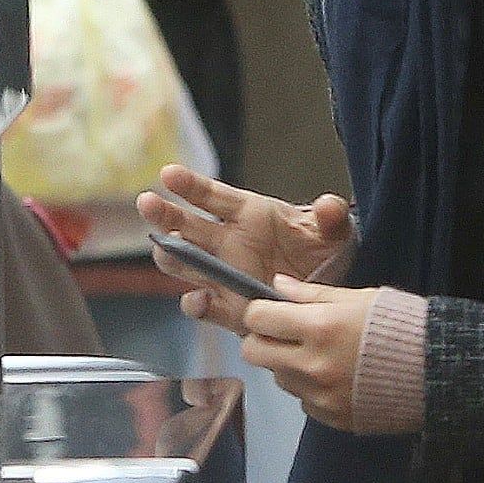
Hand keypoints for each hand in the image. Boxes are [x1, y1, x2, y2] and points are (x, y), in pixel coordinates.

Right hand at [140, 164, 352, 334]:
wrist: (328, 295)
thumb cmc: (325, 253)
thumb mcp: (335, 232)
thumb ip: (331, 217)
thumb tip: (329, 206)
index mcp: (249, 214)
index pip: (213, 196)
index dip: (190, 185)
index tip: (168, 174)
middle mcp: (227, 242)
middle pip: (186, 226)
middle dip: (165, 214)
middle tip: (148, 203)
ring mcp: (223, 276)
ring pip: (183, 263)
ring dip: (169, 256)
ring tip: (164, 248)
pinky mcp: (227, 308)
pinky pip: (204, 307)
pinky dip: (197, 305)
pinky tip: (199, 300)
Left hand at [241, 281, 395, 430]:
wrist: (439, 373)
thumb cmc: (401, 326)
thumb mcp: (359, 298)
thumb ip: (313, 294)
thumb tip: (277, 284)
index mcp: (319, 328)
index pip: (258, 318)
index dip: (261, 311)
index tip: (272, 311)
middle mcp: (312, 365)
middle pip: (254, 353)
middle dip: (263, 339)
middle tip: (285, 334)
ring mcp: (320, 396)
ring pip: (278, 377)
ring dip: (289, 363)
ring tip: (322, 355)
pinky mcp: (330, 418)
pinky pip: (302, 400)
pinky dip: (310, 387)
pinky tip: (338, 377)